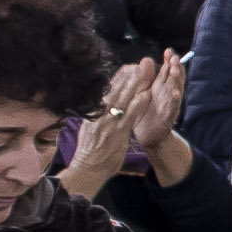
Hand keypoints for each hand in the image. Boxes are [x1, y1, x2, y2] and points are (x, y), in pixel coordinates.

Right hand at [65, 53, 185, 189]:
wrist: (87, 169)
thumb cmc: (91, 150)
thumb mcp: (89, 126)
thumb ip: (96, 113)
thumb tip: (101, 102)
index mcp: (93, 111)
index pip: (108, 90)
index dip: (120, 77)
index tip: (130, 66)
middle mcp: (99, 114)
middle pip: (116, 90)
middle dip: (130, 75)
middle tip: (142, 63)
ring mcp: (108, 123)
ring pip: (122, 99)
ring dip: (134, 85)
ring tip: (144, 71)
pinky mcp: (116, 133)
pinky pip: (127, 117)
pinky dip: (136, 106)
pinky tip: (144, 96)